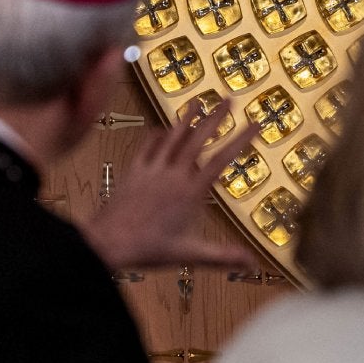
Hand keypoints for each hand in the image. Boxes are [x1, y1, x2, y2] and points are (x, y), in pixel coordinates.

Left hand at [81, 100, 260, 271]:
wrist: (106, 243)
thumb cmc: (148, 249)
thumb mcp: (189, 254)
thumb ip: (223, 256)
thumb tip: (253, 264)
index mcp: (190, 191)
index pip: (222, 160)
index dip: (241, 140)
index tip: (256, 124)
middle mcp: (173, 175)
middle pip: (198, 139)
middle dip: (216, 117)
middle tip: (229, 98)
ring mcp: (152, 170)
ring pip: (173, 137)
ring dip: (187, 118)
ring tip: (198, 101)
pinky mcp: (134, 172)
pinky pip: (147, 147)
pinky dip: (157, 136)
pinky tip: (161, 130)